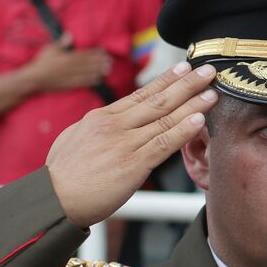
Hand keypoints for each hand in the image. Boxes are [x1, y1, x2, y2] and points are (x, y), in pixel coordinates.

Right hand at [25, 34, 111, 92]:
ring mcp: (70, 77)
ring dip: (98, 71)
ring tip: (107, 69)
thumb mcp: (50, 49)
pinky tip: (98, 80)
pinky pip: (82, 83)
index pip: (84, 54)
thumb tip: (69, 34)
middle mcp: (70, 68)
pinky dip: (91, 81)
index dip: (94, 53)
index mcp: (67, 58)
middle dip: (99, 62)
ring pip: (87, 73)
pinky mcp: (69, 85)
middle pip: (88, 64)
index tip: (103, 51)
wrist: (34, 79)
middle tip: (109, 61)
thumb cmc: (41, 62)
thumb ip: (61, 43)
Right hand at [46, 62, 217, 226]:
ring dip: (192, 104)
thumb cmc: (63, 174)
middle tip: (208, 70)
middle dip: (187, 84)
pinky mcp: (133, 165)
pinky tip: (199, 120)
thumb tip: (106, 121)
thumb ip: (96, 127)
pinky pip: (163, 144)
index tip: (184, 68)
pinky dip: (183, 130)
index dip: (166, 80)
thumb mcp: (75, 138)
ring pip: (165, 119)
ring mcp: (125, 143)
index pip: (141, 94)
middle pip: (158, 100)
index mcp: (102, 117)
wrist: (53, 199)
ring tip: (212, 92)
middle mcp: (116, 125)